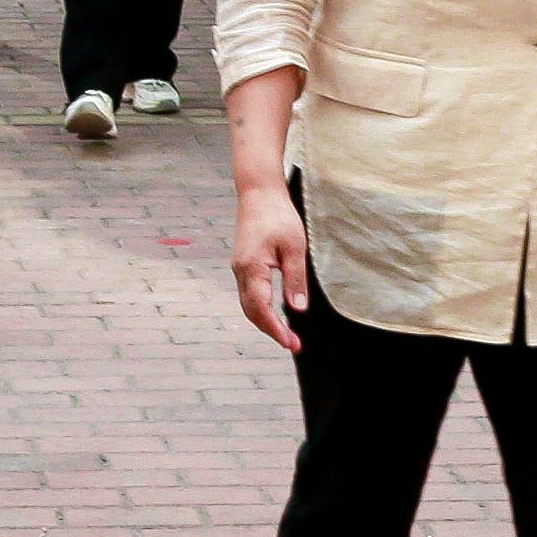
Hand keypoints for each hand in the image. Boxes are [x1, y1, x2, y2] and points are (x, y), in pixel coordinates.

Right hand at [229, 184, 309, 352]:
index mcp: (251, 268)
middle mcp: (240, 271)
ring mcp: (239, 268)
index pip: (261, 309)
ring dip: (265, 321)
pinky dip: (261, 308)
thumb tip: (297, 309)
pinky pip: (249, 293)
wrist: (259, 192)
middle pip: (252, 311)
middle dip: (271, 330)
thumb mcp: (294, 247)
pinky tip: (275, 313)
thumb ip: (295, 279)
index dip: (276, 330)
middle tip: (294, 344)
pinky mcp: (243, 264)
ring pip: (248, 304)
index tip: (291, 344)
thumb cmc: (278, 215)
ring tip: (286, 334)